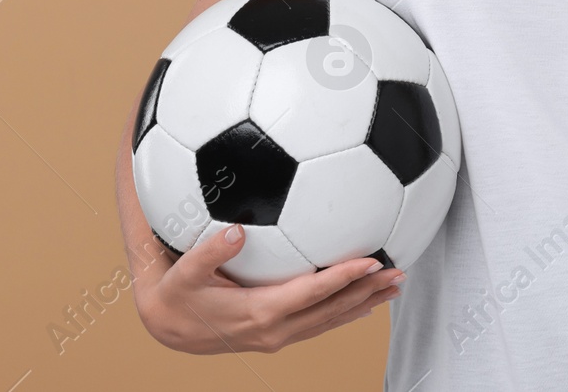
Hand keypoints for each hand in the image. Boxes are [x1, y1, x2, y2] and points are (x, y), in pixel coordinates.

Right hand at [135, 223, 404, 353]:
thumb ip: (208, 252)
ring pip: (330, 320)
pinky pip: (318, 323)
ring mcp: (277, 336)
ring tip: (393, 287)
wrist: (167, 328)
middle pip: (331, 310)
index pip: (311, 293)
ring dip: (363, 303)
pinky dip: (344, 312)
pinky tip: (363, 302)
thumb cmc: (175, 294)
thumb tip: (235, 231)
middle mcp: (274, 330)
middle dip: (367, 292)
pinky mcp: (276, 334)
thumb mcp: (184, 272)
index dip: (343, 277)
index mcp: (258, 312)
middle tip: (399, 273)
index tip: (371, 261)